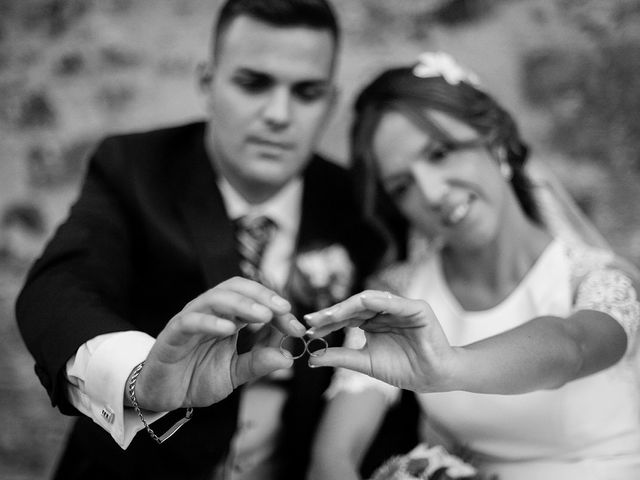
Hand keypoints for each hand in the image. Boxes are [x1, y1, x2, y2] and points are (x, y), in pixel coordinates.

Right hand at [132, 277, 306, 410]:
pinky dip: (210, 322)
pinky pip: (190, 321)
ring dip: (242, 304)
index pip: (255, 301)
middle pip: (236, 288)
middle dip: (263, 295)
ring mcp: (191, 320)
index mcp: (228, 317)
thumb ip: (258, 363)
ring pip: (215, 297)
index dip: (278, 309)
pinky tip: (228, 329)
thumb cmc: (196, 378)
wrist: (164, 396)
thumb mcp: (235, 374)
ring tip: (263, 316)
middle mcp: (210, 312)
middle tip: (284, 309)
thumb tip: (287, 357)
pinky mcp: (172, 334)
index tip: (297, 327)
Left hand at [305, 290, 461, 392]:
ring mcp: (400, 307)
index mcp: (372, 321)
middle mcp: (384, 311)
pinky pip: (395, 302)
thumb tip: (312, 358)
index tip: (307, 329)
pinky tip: (359, 304)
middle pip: (353, 307)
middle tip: (312, 319)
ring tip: (329, 315)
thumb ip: (341, 357)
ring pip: (370, 300)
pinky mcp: (416, 308)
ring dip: (348, 306)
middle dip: (331, 313)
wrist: (433, 378)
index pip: (345, 317)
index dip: (326, 322)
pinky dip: (378, 301)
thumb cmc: (403, 369)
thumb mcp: (366, 362)